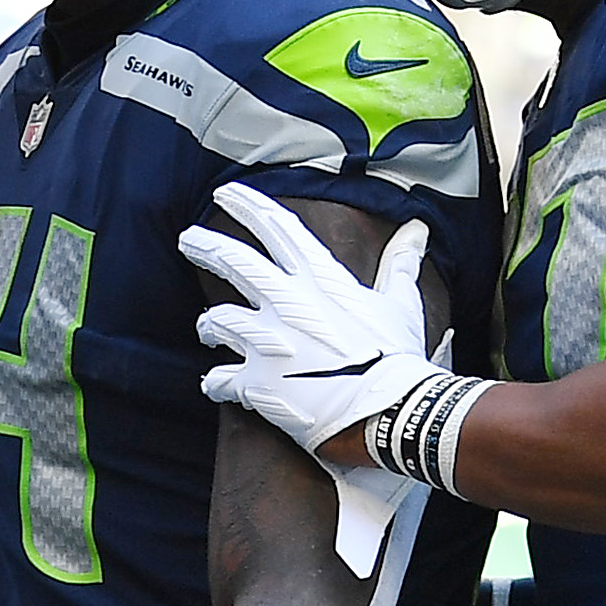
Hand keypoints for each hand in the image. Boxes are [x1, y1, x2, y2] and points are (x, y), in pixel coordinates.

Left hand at [181, 182, 441, 462]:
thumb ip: (400, 264)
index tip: (226, 192)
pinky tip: (214, 384)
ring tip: (207, 328)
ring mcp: (266, 343)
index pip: (276, 227)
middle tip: (188, 239)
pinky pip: (219, 379)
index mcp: (319, 280)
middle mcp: (286, 304)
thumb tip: (417, 230)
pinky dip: (216, 382)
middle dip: (205, 246)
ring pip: (217, 321)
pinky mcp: (256, 385)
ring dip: (209, 324)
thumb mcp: (400, 304)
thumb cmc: (398, 357)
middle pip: (233, 262)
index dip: (247, 205)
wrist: (390, 412)